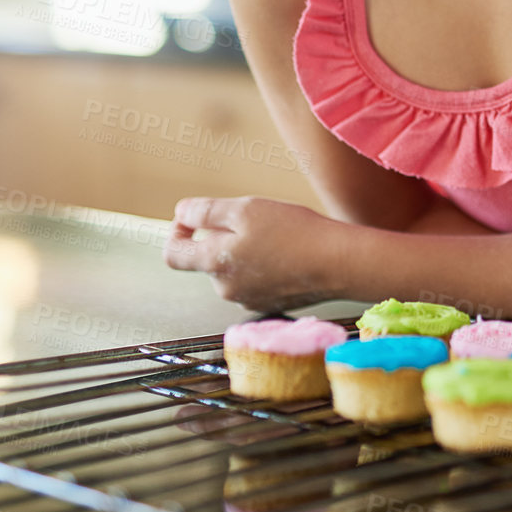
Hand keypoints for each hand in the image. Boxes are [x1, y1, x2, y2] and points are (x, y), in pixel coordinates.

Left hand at [164, 196, 339, 312]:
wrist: (338, 263)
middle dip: (220, 237)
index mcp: (214, 264)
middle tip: (252, 218)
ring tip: (275, 233)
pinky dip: (262, 265)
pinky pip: (254, 280)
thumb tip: (182, 212)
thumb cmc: (295, 232)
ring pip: (232, 269)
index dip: (176, 232)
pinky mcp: (270, 302)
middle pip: (207, 259)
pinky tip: (286, 251)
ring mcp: (248, 299)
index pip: (172, 255)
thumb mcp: (246, 209)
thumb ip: (206, 211)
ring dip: (243, 250)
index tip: (192, 218)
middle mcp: (225, 288)